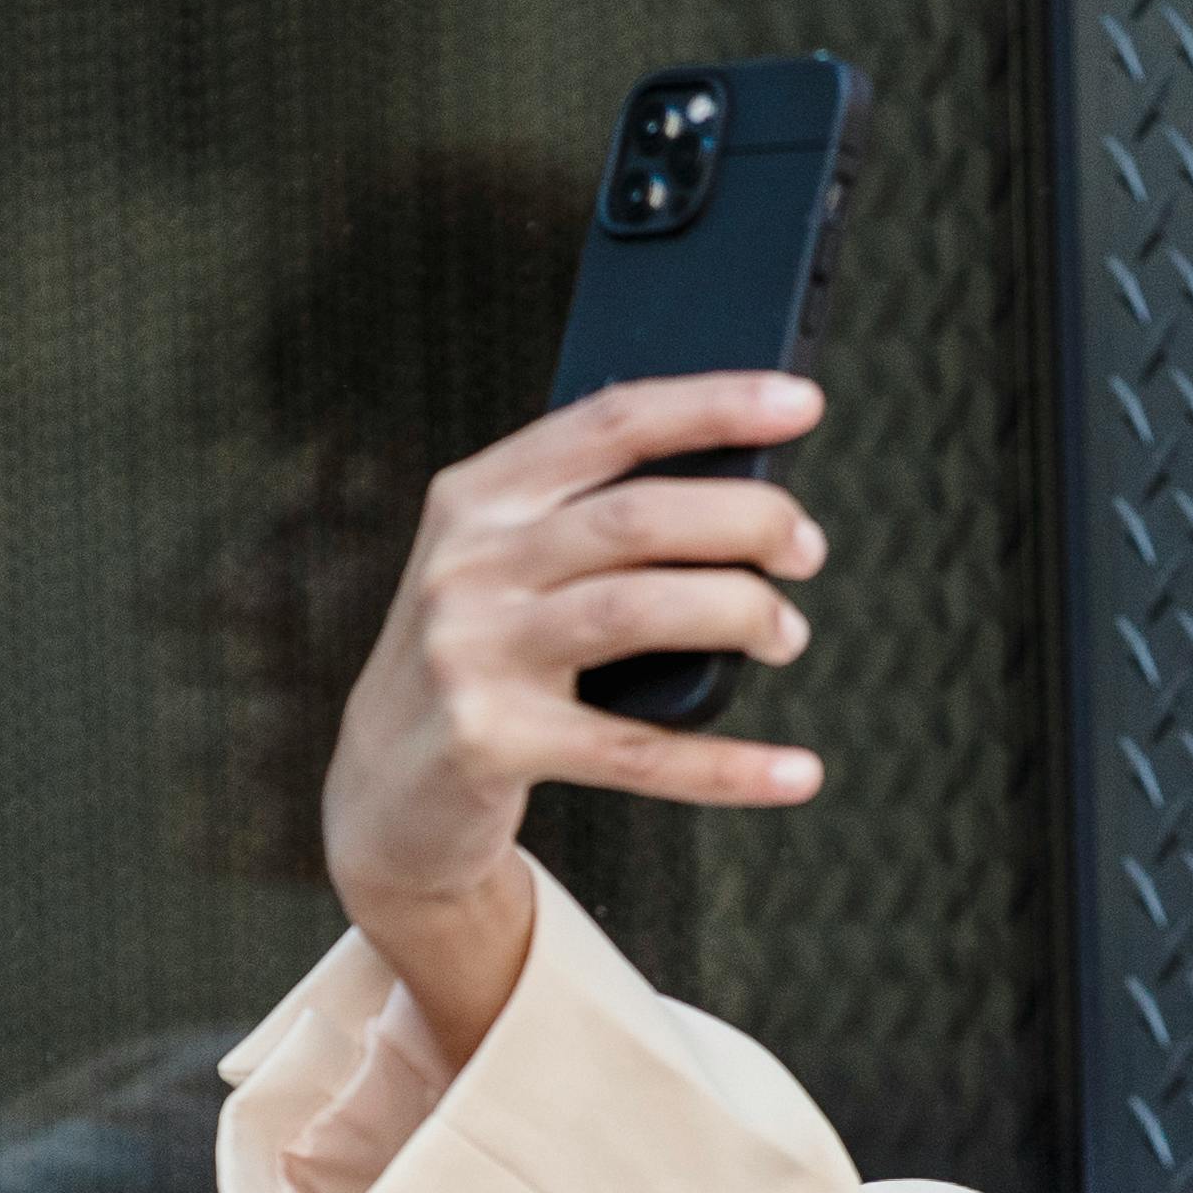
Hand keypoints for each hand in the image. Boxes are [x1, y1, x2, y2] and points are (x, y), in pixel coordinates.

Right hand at [318, 372, 833, 1048]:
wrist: (384, 791)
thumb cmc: (488, 658)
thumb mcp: (512, 571)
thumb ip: (595, 523)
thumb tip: (752, 496)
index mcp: (477, 496)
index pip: (608, 422)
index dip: (713, 404)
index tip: (802, 401)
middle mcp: (466, 562)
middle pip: (637, 516)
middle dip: (747, 520)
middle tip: (808, 549)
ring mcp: (470, 652)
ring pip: (640, 611)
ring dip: (742, 615)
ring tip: (788, 635)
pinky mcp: (489, 743)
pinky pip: (635, 751)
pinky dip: (730, 766)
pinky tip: (800, 772)